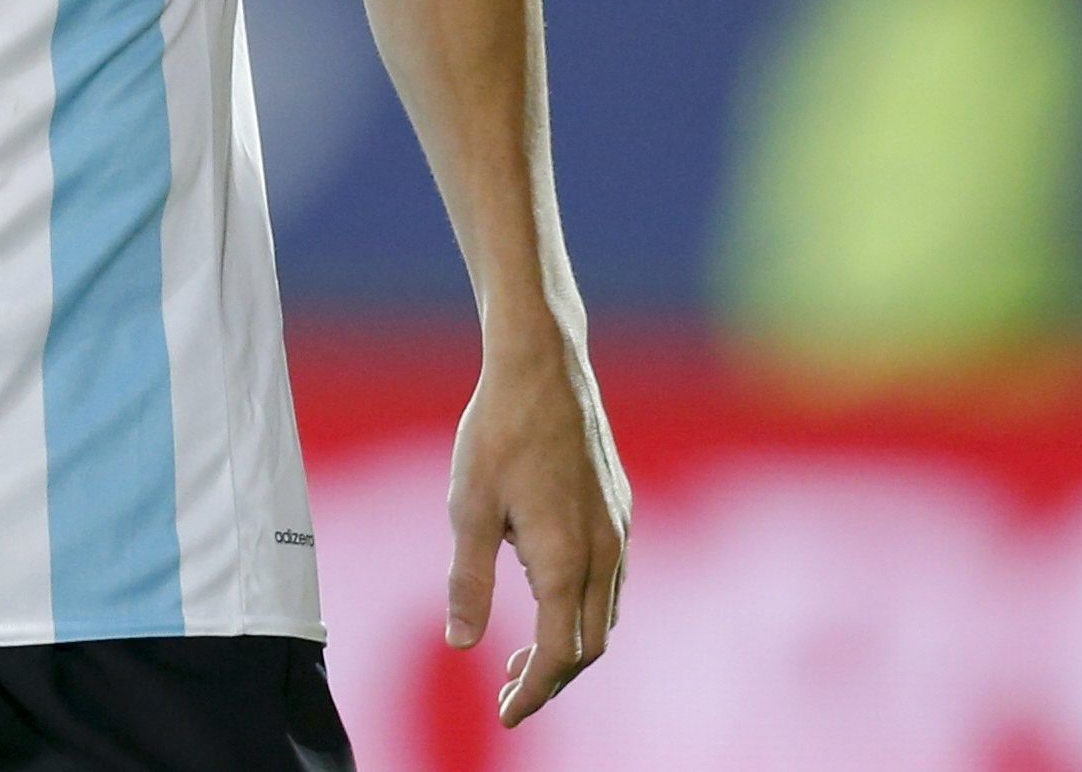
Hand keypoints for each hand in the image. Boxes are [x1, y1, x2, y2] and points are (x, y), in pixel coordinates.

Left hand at [444, 328, 630, 725]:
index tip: (506, 715)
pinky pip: (611, 579)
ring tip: (524, 652)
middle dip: (552, 677)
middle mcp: (605, 553)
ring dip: (570, 643)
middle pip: (589, 645)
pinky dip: (582, 606)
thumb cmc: (497, 434)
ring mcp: (619, 530)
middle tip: (509, 690)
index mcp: (566, 561)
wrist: (543, 367)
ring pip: (604, 614)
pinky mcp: (620, 509)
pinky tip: (547, 593)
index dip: (533, 692)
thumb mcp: (467, 509)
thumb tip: (461, 644)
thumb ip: (468, 582)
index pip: (559, 655)